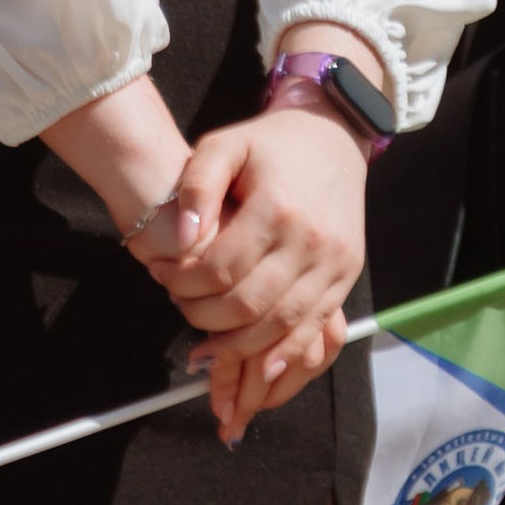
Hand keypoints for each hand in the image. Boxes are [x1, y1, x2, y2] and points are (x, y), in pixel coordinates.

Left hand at [134, 108, 368, 443]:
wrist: (334, 137)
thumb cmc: (270, 144)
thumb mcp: (224, 145)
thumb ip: (197, 187)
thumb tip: (180, 237)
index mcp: (276, 207)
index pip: (220, 268)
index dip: (181, 282)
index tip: (158, 274)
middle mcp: (311, 240)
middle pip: (248, 305)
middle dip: (204, 317)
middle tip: (178, 308)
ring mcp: (334, 262)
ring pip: (281, 326)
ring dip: (239, 348)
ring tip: (206, 349)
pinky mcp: (346, 276)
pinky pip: (315, 328)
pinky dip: (284, 353)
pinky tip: (259, 368)